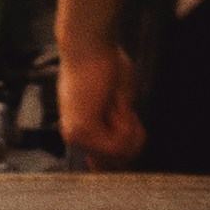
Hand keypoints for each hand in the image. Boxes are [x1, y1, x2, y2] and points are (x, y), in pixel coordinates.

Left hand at [57, 42, 143, 165]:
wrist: (89, 44)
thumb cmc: (105, 64)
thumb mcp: (119, 102)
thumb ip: (120, 129)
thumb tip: (125, 160)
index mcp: (82, 133)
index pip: (104, 165)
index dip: (124, 159)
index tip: (127, 143)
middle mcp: (76, 139)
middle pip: (120, 161)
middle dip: (133, 136)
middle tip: (121, 106)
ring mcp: (78, 137)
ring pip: (123, 152)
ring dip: (130, 126)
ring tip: (116, 101)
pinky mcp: (84, 130)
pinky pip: (120, 143)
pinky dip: (127, 123)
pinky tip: (116, 104)